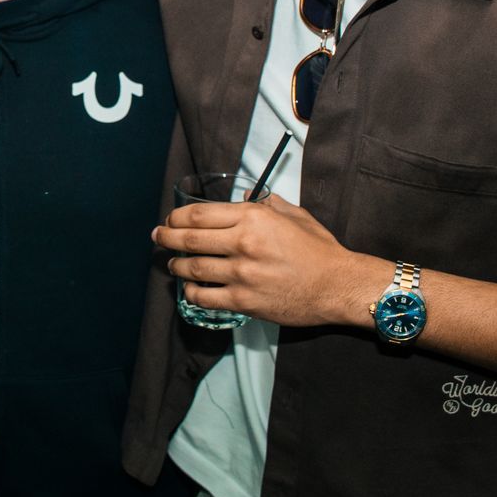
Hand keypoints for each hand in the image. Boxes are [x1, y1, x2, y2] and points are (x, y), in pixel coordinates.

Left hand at [153, 194, 366, 326]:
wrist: (337, 285)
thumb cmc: (319, 249)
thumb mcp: (294, 215)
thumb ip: (265, 203)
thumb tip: (243, 195)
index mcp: (253, 217)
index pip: (199, 215)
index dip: (177, 217)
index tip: (170, 220)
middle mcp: (243, 243)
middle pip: (189, 239)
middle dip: (166, 238)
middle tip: (158, 238)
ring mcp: (241, 274)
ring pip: (193, 269)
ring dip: (176, 266)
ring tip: (173, 265)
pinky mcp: (244, 301)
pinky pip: (205, 297)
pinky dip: (192, 293)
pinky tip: (190, 290)